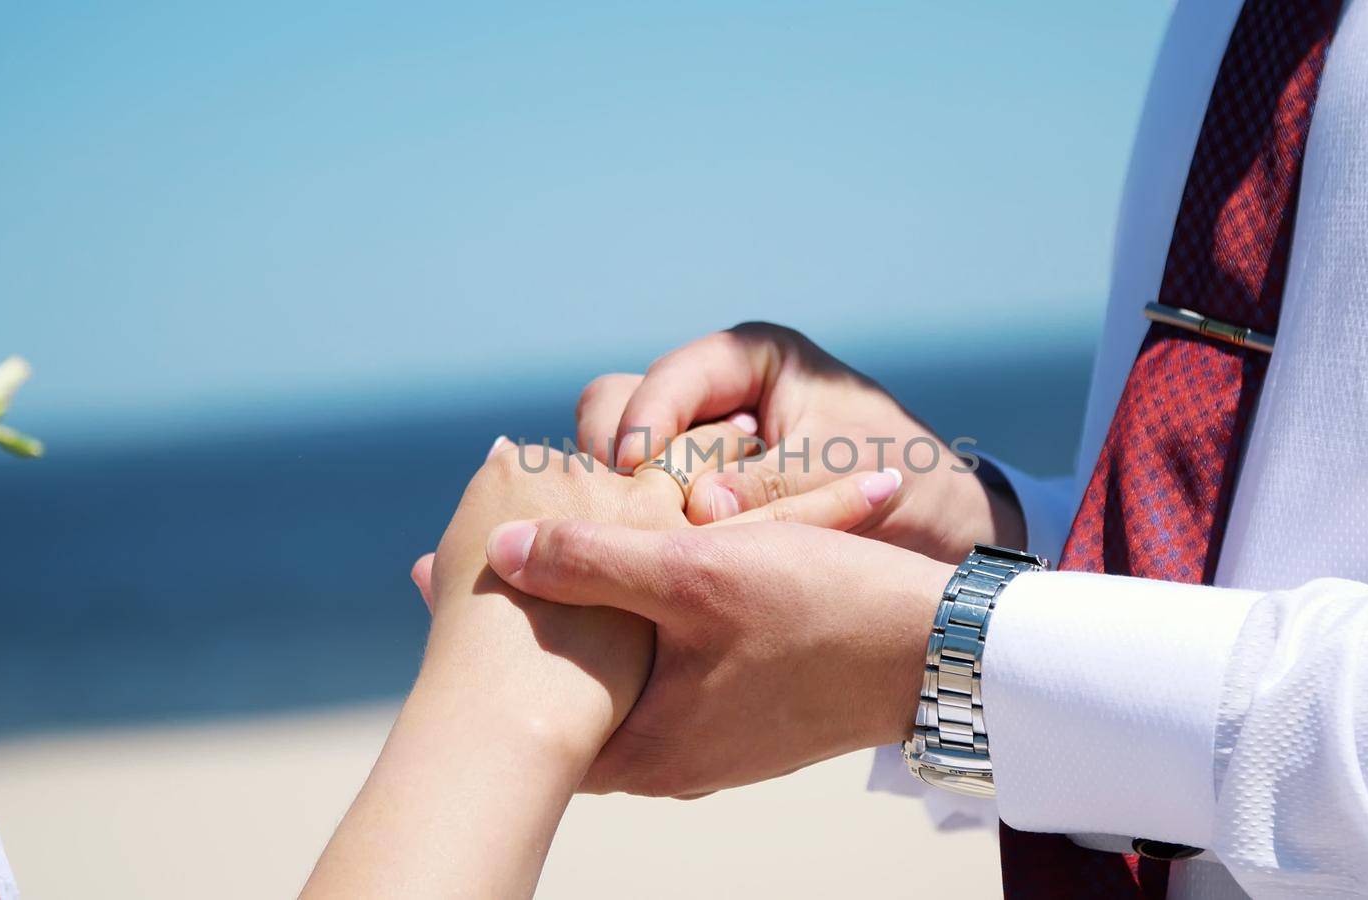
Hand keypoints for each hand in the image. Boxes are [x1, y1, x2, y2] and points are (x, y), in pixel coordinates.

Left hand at [482, 515, 952, 796]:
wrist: (936, 651)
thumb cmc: (821, 611)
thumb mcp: (698, 574)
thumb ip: (593, 561)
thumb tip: (499, 550)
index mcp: (648, 744)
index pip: (530, 706)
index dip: (480, 641)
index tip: (431, 588)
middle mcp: (674, 759)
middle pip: (572, 691)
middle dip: (529, 626)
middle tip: (470, 570)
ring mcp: (715, 741)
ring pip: (624, 675)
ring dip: (589, 621)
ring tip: (541, 558)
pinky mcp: (750, 714)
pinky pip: (672, 669)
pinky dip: (645, 624)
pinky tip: (638, 572)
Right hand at [576, 322, 1025, 560]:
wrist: (945, 531)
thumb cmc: (909, 480)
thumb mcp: (841, 472)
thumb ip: (771, 488)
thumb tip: (699, 512)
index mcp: (748, 359)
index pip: (668, 378)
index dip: (644, 423)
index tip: (632, 472)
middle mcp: (712, 396)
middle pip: (619, 408)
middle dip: (614, 460)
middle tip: (618, 515)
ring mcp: (696, 448)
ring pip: (622, 463)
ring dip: (624, 502)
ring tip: (632, 547)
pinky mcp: (693, 499)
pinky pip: (647, 508)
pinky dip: (641, 533)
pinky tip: (643, 570)